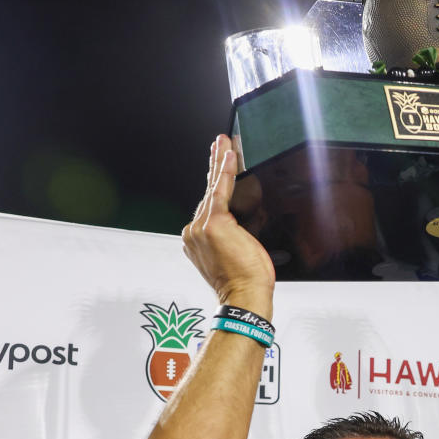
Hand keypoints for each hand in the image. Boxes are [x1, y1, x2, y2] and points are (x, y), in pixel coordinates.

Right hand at [181, 135, 275, 315]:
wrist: (244, 296)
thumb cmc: (244, 282)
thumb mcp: (235, 255)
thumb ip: (231, 236)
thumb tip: (240, 225)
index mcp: (197, 240)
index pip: (207, 205)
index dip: (213, 184)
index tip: (217, 168)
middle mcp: (194, 232)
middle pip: (207, 193)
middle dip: (214, 166)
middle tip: (218, 144)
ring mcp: (201, 227)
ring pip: (213, 189)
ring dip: (219, 163)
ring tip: (224, 142)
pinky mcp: (214, 223)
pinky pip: (221, 190)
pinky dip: (225, 171)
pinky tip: (228, 154)